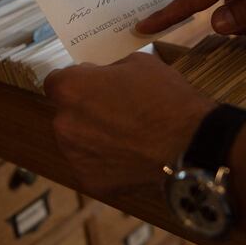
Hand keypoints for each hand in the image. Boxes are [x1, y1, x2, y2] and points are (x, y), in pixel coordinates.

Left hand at [44, 52, 212, 196]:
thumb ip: (111, 70)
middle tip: (116, 113)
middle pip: (66, 114)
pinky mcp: (90, 181)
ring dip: (93, 138)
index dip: (76, 83)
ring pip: (77, 142)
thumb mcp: (139, 63)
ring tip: (125, 139)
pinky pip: (92, 166)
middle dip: (85, 112)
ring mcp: (75, 156)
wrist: (190, 143)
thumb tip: (105, 78)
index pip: (56, 82)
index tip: (93, 86)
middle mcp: (64, 123)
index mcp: (71, 89)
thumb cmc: (165, 97)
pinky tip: (129, 158)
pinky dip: (106, 164)